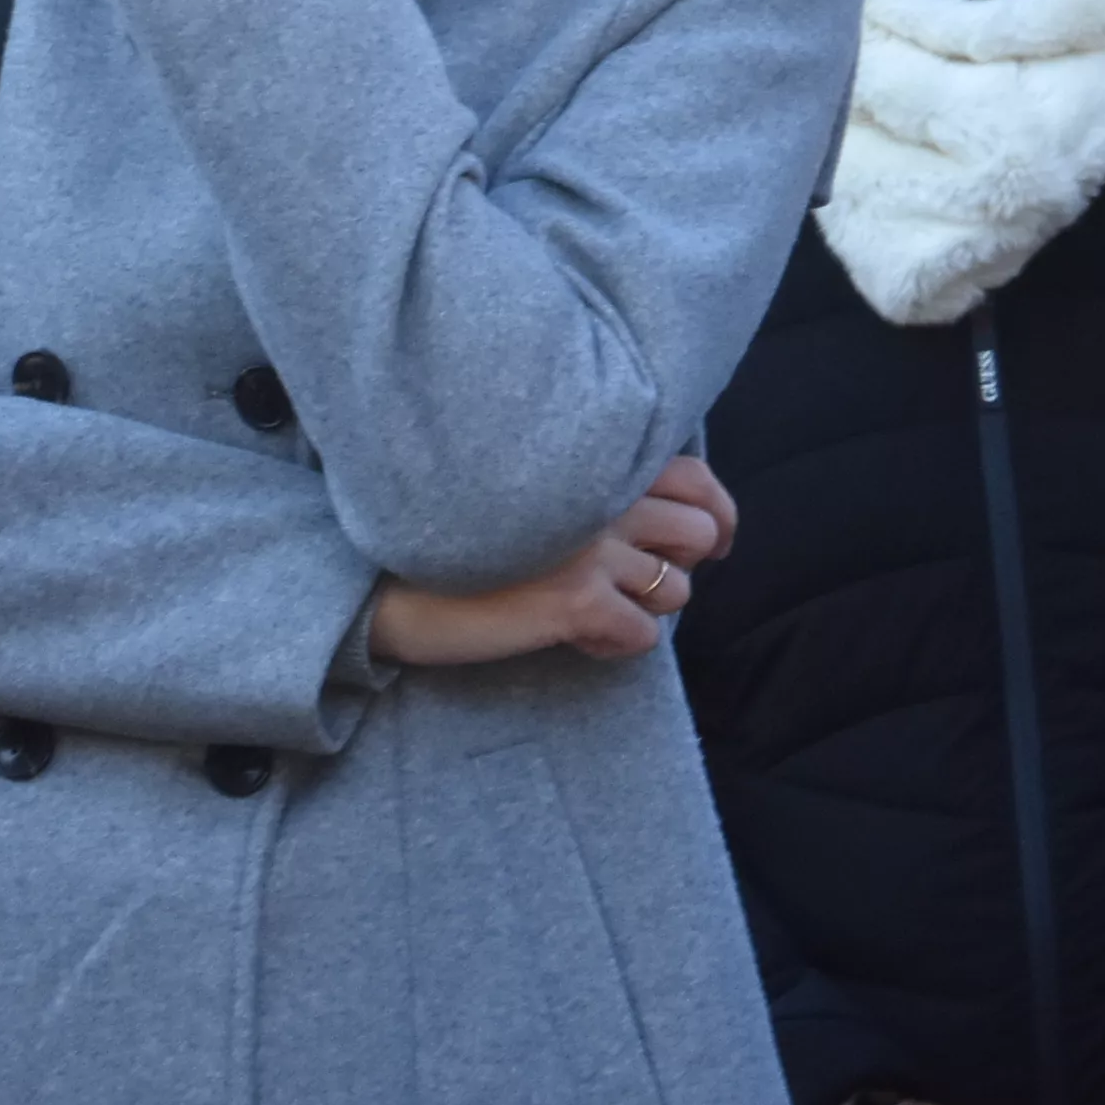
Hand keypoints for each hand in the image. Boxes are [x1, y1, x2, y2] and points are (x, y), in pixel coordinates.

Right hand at [368, 454, 735, 667]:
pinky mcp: (575, 600)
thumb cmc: (454, 532)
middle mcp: (597, 494)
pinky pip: (641, 637)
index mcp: (589, 459)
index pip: (693, 475)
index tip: (712, 540)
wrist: (388, 577)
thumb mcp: (529, 490)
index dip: (716, 512)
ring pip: (676, 591)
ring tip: (592, 611)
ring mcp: (591, 548)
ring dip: (643, 608)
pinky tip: (574, 638)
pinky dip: (614, 645)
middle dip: (681, 564)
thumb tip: (660, 515)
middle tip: (644, 584)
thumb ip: (588, 484)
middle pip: (698, 533)